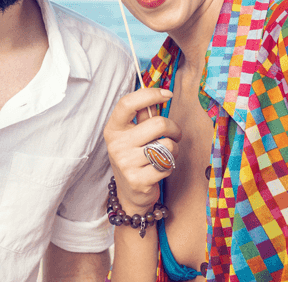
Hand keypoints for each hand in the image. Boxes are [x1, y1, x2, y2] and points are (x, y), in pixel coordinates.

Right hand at [103, 89, 180, 213]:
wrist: (130, 194)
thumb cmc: (135, 157)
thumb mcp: (133, 135)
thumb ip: (143, 115)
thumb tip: (160, 94)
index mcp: (113, 129)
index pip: (128, 103)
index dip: (149, 94)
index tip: (167, 94)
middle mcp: (116, 144)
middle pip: (158, 124)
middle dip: (173, 128)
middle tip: (174, 134)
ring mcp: (125, 163)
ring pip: (167, 145)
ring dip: (173, 149)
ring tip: (166, 154)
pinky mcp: (138, 180)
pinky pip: (167, 165)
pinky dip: (169, 166)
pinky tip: (160, 169)